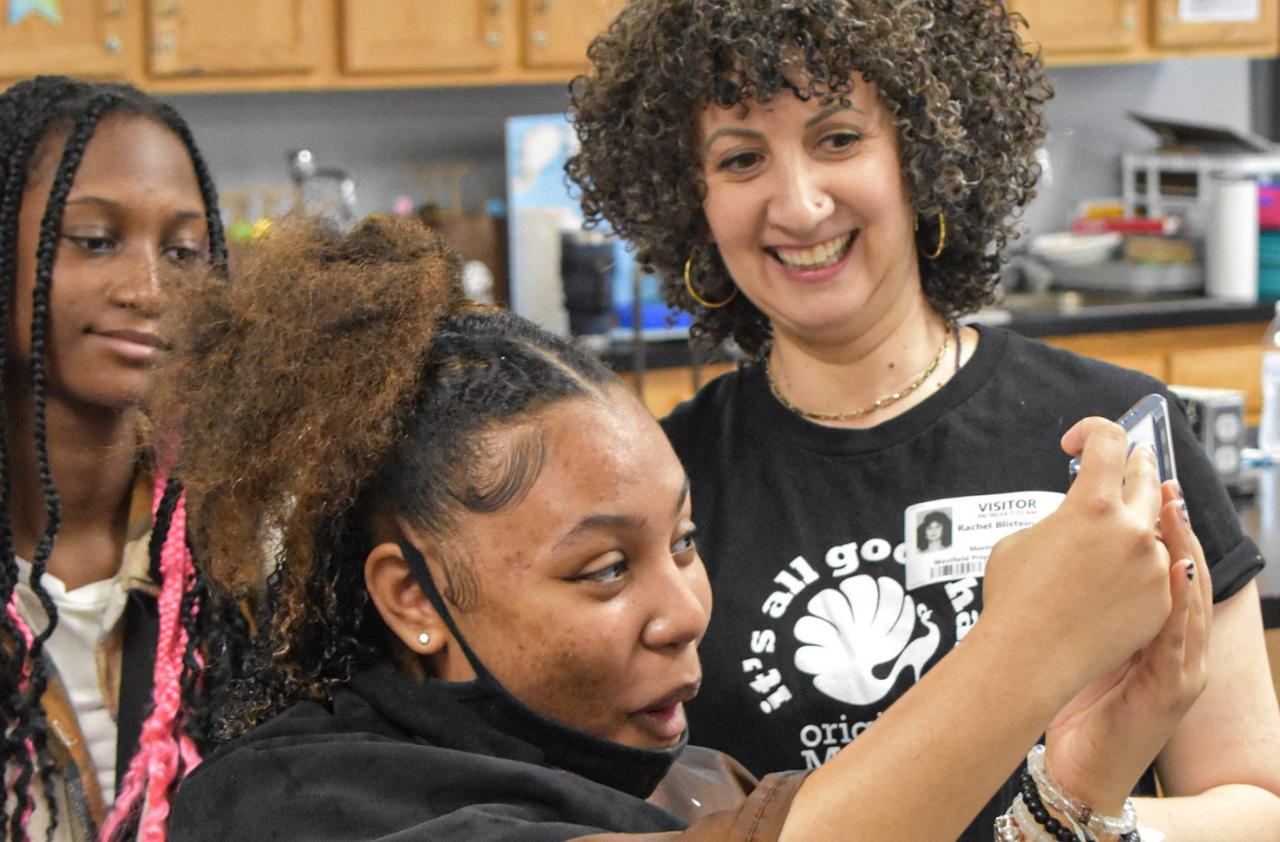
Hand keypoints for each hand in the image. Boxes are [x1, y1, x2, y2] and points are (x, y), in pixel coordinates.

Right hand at [981, 418, 1173, 691]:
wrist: (1030, 656)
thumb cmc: (1013, 597)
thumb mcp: (1020, 540)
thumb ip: (1060, 520)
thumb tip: (1076, 522)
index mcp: (1092, 505)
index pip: (1108, 440)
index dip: (1090, 431)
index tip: (1075, 444)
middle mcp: (1131, 530)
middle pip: (1145, 476)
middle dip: (1132, 463)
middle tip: (1129, 459)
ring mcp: (1152, 567)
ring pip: (1155, 527)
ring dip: (1138, 517)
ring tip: (1124, 520)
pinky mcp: (1161, 600)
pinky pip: (1159, 570)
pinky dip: (1140, 565)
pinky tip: (1119, 574)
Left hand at [1043, 479, 1211, 815]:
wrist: (1080, 765)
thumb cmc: (1080, 699)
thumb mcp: (1091, 639)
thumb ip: (1092, 600)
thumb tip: (1068, 552)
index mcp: (1156, 630)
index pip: (1166, 568)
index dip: (1163, 527)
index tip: (1150, 483)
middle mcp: (1177, 644)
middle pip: (1185, 574)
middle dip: (1177, 526)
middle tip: (1165, 482)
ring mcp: (1181, 667)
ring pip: (1191, 601)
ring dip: (1184, 552)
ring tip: (1173, 513)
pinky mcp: (1172, 689)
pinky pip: (1180, 640)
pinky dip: (1179, 604)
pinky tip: (1176, 571)